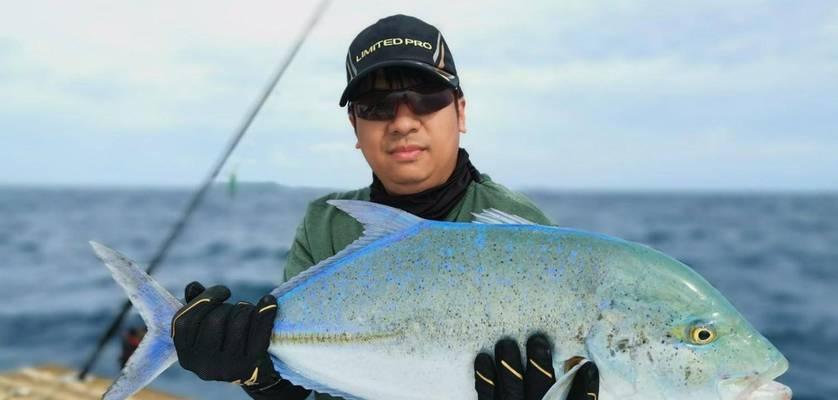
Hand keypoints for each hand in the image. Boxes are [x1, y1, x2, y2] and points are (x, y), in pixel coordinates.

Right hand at [172, 281, 309, 398]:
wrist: (254, 373)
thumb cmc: (227, 343)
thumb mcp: (206, 329)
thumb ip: (196, 306)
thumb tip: (192, 286)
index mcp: (185, 355)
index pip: (185, 320)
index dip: (205, 298)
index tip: (224, 291)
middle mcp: (202, 365)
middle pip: (214, 319)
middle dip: (229, 306)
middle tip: (238, 308)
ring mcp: (226, 368)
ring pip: (237, 322)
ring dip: (246, 309)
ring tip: (248, 312)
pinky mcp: (249, 366)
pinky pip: (259, 331)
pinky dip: (266, 312)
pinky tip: (269, 302)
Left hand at [474, 334, 598, 399]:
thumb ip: (570, 399)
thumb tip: (581, 374)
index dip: (585, 390)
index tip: (588, 367)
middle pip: (541, 391)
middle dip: (538, 366)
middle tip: (536, 341)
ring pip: (512, 390)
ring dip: (508, 366)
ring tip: (506, 344)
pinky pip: (486, 398)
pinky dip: (484, 380)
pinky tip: (482, 360)